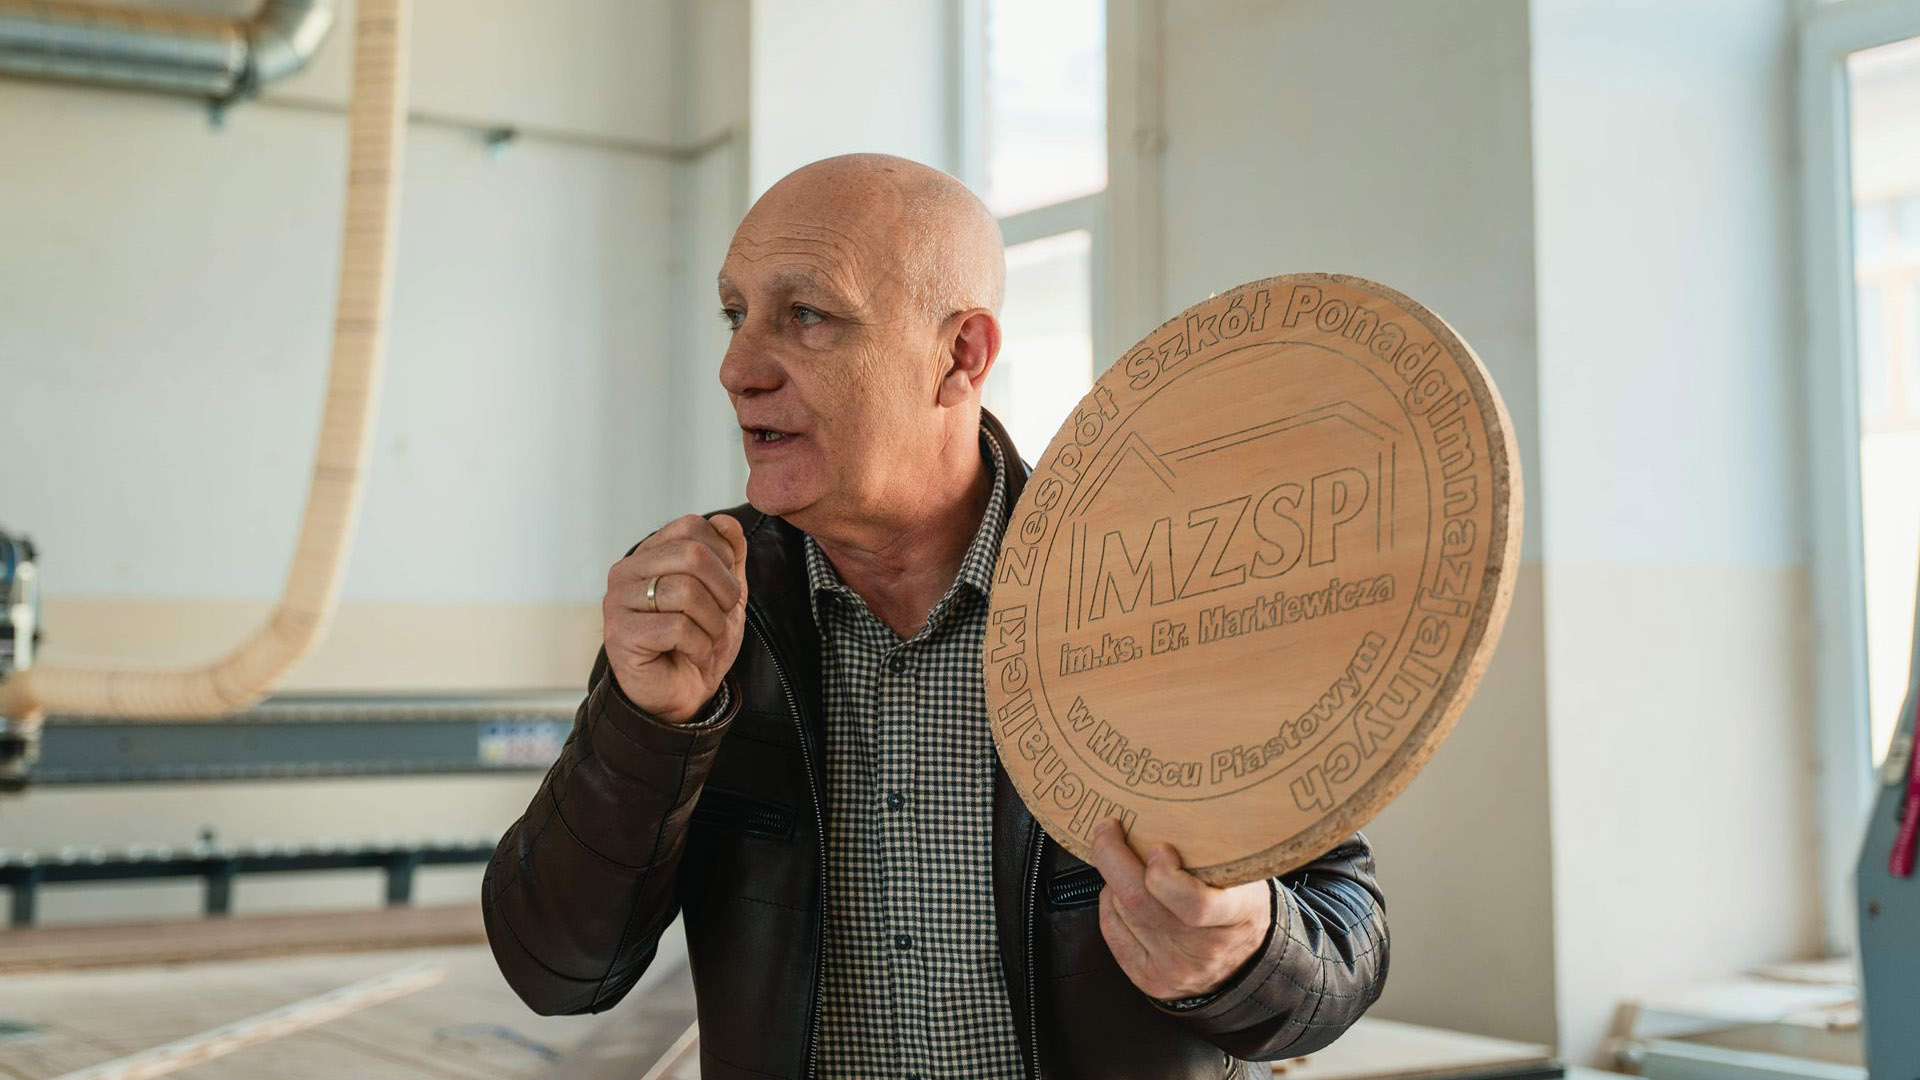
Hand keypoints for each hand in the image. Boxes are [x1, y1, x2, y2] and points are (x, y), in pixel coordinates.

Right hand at [603, 513, 748, 723]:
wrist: (683, 693)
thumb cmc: (700, 641)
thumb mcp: (725, 594)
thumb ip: (729, 556)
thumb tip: (726, 522)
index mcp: (650, 553)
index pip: (692, 526)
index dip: (723, 557)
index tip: (724, 589)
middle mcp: (626, 571)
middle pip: (693, 555)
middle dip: (724, 590)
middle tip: (722, 616)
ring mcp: (618, 601)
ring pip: (686, 592)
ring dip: (712, 622)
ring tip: (705, 638)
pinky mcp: (620, 634)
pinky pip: (677, 627)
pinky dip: (699, 645)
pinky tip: (691, 654)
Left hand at [1087, 819, 1271, 1000]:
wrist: (1247, 964)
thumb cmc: (1241, 905)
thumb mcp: (1245, 875)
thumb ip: (1214, 853)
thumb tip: (1165, 809)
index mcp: (1236, 917)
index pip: (1195, 904)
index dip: (1165, 874)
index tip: (1157, 846)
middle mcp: (1204, 949)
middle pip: (1141, 901)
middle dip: (1112, 857)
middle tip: (1108, 829)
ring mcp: (1175, 968)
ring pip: (1121, 911)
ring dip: (1114, 881)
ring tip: (1126, 863)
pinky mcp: (1150, 979)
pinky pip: (1113, 931)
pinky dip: (1110, 904)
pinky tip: (1120, 892)